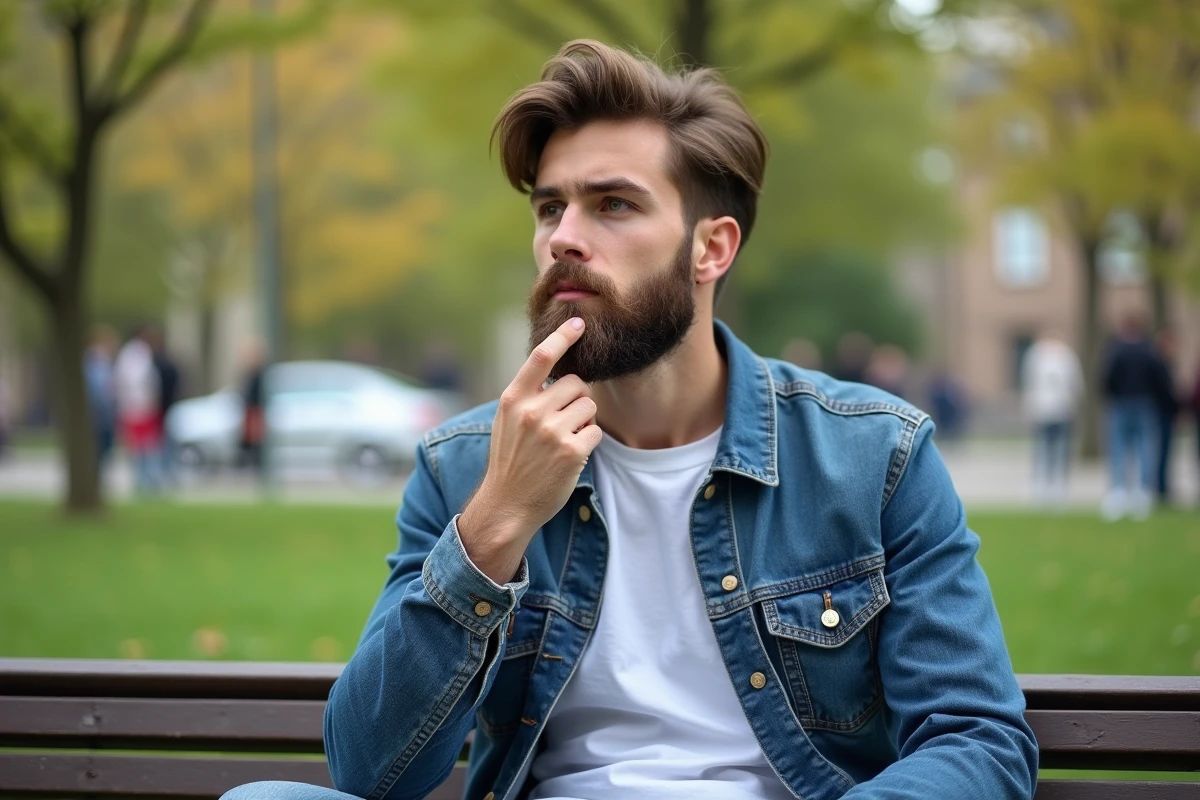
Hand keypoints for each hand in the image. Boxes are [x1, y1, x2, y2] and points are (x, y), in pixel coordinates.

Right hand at [458, 317, 601, 583]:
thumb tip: (559, 371)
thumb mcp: (506, 422)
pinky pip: (595, 433)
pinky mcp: (570, 452)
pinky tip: (571, 456)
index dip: (562, 337)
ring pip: (589, 407)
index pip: (541, 358)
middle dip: (577, 401)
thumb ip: (527, 396)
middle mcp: (531, 411)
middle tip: (562, 423)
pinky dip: (588, 443)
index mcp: (513, 399)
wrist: (506, 505)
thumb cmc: (510, 462)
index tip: (579, 323)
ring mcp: (551, 431)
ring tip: (564, 441)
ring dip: (584, 422)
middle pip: (576, 384)